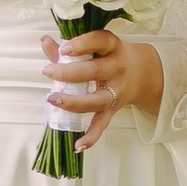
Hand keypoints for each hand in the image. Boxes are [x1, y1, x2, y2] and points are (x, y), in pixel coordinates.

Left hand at [41, 26, 164, 152]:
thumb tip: (45, 41)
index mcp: (112, 47)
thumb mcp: (96, 46)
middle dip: (68, 73)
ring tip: (52, 99)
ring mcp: (117, 90)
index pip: (100, 41)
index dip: (82, 45)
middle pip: (94, 71)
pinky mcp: (114, 109)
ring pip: (97, 100)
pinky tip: (78, 145)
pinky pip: (102, 124)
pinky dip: (91, 137)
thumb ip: (69, 46)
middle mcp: (118, 68)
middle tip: (48, 71)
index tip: (63, 49)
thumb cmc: (110, 56)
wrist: (141, 72)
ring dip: (73, 102)